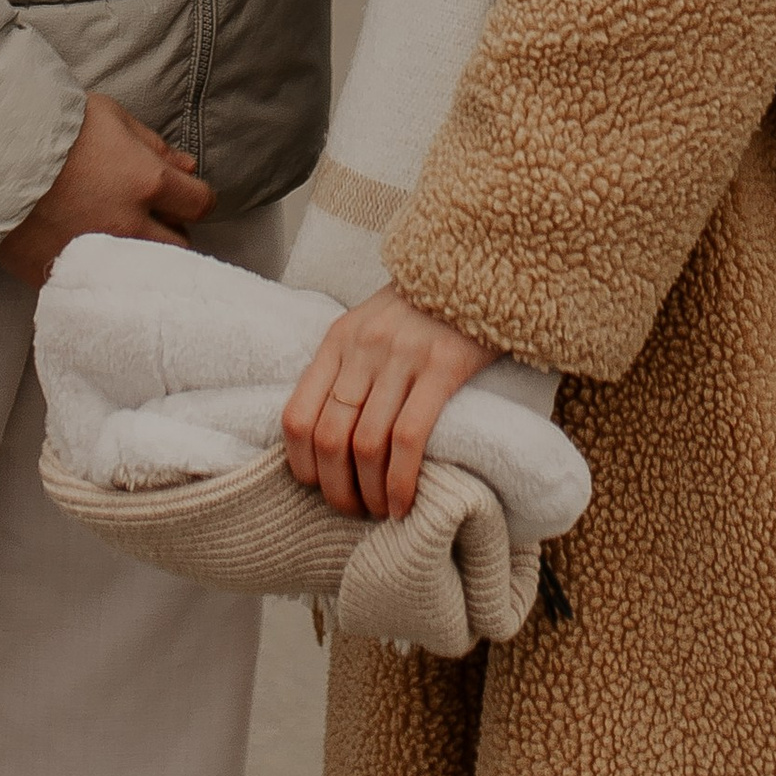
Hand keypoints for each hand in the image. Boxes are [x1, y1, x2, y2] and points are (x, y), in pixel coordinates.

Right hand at [0, 90, 213, 288]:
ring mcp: (99, 256)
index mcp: (148, 182)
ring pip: (145, 271)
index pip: (201, 203)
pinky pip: (100, 283)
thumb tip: (187, 166)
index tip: (182, 196)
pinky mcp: (66, 276)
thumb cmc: (53, 129)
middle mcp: (131, 225)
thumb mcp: (111, 117)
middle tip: (148, 217)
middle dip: (170, 231)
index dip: (194, 197)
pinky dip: (101, 271)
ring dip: (142, 255)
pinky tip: (88, 251)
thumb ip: (154, 145)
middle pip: (180, 246)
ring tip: (120, 236)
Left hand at [282, 283, 499, 521]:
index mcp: (338, 339)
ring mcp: (402, 356)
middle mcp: (363, 347)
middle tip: (354, 511)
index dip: (302, 466)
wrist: (478, 264)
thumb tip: (330, 440)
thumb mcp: (371, 325)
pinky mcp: (443, 366)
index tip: (319, 488)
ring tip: (382, 511)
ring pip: (367, 445)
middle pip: (330, 438)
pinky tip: (406, 502)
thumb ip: (348, 369)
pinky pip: (409, 437)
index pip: (297, 416)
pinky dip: (401, 481)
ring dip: (371, 493)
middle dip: (337, 489)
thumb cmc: (422, 307)